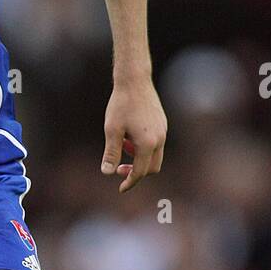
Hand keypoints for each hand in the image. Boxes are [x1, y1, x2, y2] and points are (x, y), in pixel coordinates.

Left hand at [101, 76, 166, 192]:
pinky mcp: (162, 124)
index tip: (120, 189)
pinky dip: (143, 148)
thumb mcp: (112, 130)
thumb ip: (111, 153)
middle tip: (119, 168)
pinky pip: (156, 144)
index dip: (130, 182)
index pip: (140, 172)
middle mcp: (160, 139)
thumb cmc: (121, 104)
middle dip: (136, 172)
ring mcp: (163, 131)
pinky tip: (129, 136)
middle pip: (151, 168)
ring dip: (139, 159)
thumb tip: (107, 173)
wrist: (134, 80)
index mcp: (148, 143)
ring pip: (155, 156)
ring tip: (123, 145)